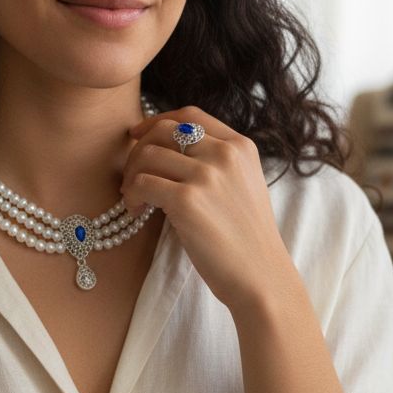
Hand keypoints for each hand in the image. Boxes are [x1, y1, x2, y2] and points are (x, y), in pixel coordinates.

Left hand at [121, 106, 292, 314]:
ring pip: (147, 155)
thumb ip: (216, 162)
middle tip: (132, 176)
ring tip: (134, 198)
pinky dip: (131, 195)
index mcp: (240, 146)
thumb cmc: (247, 239)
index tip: (138, 136)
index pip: (190, 115)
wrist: (261, 277)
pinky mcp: (188, 200)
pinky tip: (137, 211)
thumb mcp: (244, 185)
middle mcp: (225, 154)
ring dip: (131, 175)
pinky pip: (142, 183)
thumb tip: (167, 148)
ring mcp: (207, 175)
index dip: (156, 121)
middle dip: (138, 150)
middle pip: (163, 130)